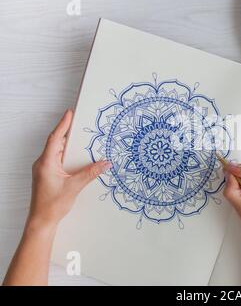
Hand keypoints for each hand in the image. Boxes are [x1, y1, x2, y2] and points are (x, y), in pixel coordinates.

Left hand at [28, 109, 110, 228]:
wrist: (42, 221)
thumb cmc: (52, 205)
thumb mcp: (75, 187)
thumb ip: (91, 173)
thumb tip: (105, 163)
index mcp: (46, 162)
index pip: (55, 138)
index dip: (63, 124)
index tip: (70, 113)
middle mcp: (43, 163)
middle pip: (56, 142)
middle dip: (68, 132)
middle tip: (79, 123)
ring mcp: (45, 169)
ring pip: (58, 151)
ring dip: (69, 145)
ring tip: (81, 138)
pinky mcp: (48, 175)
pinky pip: (58, 159)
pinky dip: (67, 155)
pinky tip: (77, 157)